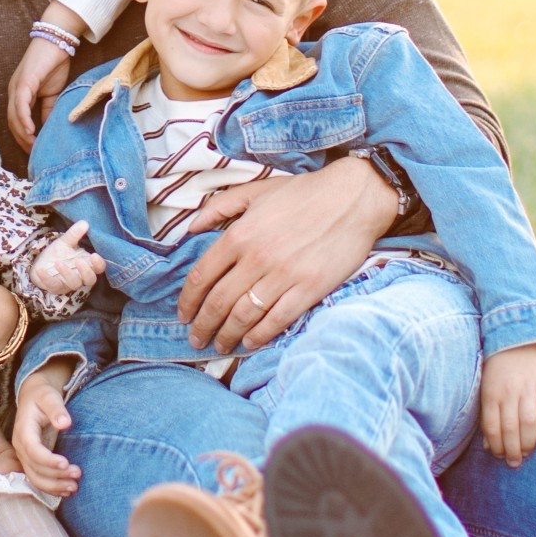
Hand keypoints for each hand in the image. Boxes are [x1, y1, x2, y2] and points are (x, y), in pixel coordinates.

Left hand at [7, 34, 71, 153]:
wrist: (58, 41)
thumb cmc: (54, 64)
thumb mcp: (52, 94)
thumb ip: (48, 110)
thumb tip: (48, 128)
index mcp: (19, 94)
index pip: (15, 121)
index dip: (23, 137)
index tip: (33, 151)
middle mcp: (14, 91)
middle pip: (11, 122)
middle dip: (21, 140)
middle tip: (33, 154)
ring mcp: (17, 86)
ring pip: (13, 115)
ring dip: (22, 133)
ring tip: (32, 146)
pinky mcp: (24, 81)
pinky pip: (20, 104)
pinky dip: (24, 119)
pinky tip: (31, 131)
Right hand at [12, 363, 79, 497]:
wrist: (33, 398)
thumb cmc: (42, 396)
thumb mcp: (49, 397)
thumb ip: (56, 409)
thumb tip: (65, 423)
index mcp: (23, 430)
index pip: (32, 450)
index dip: (48, 460)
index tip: (66, 463)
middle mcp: (20, 446)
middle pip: (35, 468)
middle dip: (56, 475)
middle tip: (78, 473)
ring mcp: (24, 456)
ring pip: (35, 478)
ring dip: (54, 486)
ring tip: (74, 487)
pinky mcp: (31, 462)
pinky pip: (38, 479)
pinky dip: (51, 488)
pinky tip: (66, 491)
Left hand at [29, 220, 104, 298]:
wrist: (41, 262)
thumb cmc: (59, 252)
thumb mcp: (65, 241)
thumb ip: (75, 234)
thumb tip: (85, 223)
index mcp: (87, 264)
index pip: (99, 267)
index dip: (99, 264)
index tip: (94, 255)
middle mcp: (81, 276)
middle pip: (90, 279)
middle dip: (85, 271)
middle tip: (79, 261)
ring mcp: (69, 284)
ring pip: (74, 284)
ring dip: (67, 274)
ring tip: (58, 263)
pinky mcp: (56, 288)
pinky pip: (53, 285)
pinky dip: (47, 278)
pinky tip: (41, 270)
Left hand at [176, 157, 401, 351]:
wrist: (353, 198)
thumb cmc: (303, 192)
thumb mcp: (255, 190)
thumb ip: (219, 207)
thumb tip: (189, 227)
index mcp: (239, 234)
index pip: (202, 276)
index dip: (187, 301)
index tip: (182, 314)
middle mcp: (256, 258)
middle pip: (218, 302)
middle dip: (203, 325)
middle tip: (196, 338)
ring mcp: (283, 276)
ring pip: (244, 316)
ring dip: (227, 335)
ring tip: (220, 346)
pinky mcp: (309, 289)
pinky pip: (277, 321)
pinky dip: (259, 336)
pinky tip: (250, 342)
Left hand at [480, 343, 535, 465]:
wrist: (517, 343)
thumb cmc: (497, 373)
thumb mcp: (486, 389)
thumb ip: (488, 415)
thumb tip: (489, 446)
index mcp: (491, 392)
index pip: (492, 426)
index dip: (496, 445)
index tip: (498, 456)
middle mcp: (510, 391)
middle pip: (511, 428)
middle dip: (512, 450)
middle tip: (513, 463)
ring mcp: (529, 388)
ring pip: (529, 423)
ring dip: (528, 443)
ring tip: (526, 454)